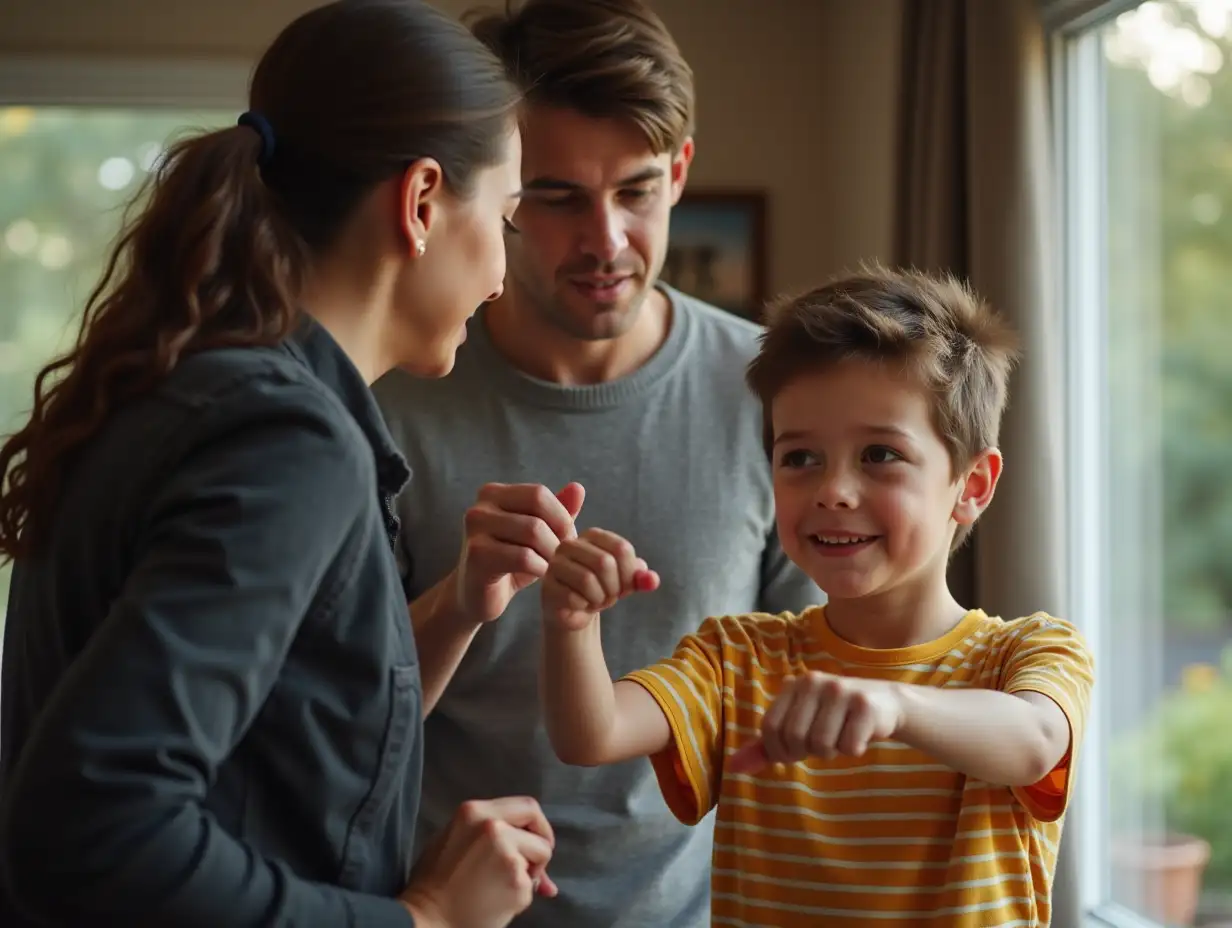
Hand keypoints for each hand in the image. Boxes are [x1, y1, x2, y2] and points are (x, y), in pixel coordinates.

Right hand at [400, 796, 557, 927]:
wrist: (428, 918)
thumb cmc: (436, 882)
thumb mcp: (456, 837)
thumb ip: (490, 832)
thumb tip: (526, 842)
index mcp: (475, 812)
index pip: (525, 805)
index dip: (535, 823)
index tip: (533, 838)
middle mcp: (493, 828)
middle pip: (536, 820)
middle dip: (540, 840)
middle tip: (533, 861)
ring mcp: (507, 854)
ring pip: (541, 853)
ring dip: (530, 870)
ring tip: (502, 884)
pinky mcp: (516, 882)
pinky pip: (531, 884)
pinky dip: (522, 893)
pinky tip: (498, 900)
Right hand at [453, 482, 585, 625]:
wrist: (479, 597)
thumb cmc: (511, 562)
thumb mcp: (537, 534)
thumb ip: (557, 511)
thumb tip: (578, 488)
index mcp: (492, 493)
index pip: (538, 493)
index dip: (560, 516)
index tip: (566, 538)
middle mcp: (480, 507)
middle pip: (537, 514)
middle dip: (558, 537)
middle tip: (561, 556)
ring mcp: (475, 530)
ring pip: (533, 532)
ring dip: (551, 554)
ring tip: (552, 565)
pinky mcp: (477, 555)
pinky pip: (523, 557)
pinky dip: (540, 567)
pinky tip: (541, 575)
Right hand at [541, 527, 659, 630]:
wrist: (576, 610)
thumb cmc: (602, 588)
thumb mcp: (626, 581)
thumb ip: (641, 578)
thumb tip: (652, 580)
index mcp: (592, 535)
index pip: (621, 549)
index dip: (629, 573)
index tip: (624, 584)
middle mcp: (570, 544)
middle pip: (604, 563)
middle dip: (614, 587)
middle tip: (609, 595)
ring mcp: (555, 564)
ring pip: (588, 581)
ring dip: (600, 598)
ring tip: (595, 599)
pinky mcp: (548, 586)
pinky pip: (574, 598)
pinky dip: (585, 607)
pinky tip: (581, 605)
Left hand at [728, 672, 903, 773]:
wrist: (884, 704)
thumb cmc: (834, 718)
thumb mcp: (798, 726)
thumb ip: (766, 746)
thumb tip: (733, 767)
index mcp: (793, 685)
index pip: (770, 727)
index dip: (779, 751)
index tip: (793, 754)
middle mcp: (814, 682)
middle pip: (794, 737)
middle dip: (806, 751)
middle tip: (822, 745)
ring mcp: (840, 691)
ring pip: (821, 744)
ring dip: (831, 751)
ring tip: (840, 736)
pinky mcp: (864, 705)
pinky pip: (848, 746)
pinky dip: (853, 749)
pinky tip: (859, 734)